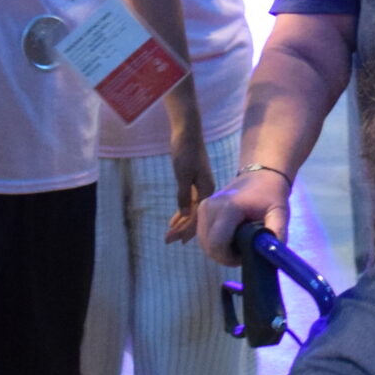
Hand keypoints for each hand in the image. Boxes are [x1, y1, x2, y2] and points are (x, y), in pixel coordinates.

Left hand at [169, 126, 215, 243]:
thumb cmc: (186, 151)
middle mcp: (207, 190)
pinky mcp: (195, 183)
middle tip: (168, 241)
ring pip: (192, 211)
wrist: (188, 133)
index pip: (198, 217)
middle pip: (196, 216)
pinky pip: (190, 202)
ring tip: (170, 235)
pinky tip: (174, 220)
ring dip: (182, 223)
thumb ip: (183, 195)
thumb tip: (185, 216)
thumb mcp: (182, 174)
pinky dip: (182, 211)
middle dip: (183, 230)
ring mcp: (201, 187)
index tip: (175, 241)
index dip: (187, 230)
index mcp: (207, 190)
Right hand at [187, 161, 290, 263]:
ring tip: (238, 244)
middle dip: (225, 256)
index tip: (244, 255)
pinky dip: (214, 242)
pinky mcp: (201, 210)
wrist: (261, 176)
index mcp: (228, 208)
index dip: (229, 258)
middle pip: (209, 246)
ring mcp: (203, 207)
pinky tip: (230, 238)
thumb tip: (272, 254)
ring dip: (219, 250)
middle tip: (243, 251)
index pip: (217, 244)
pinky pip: (203, 236)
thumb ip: (277, 232)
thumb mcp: (280, 212)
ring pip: (204, 243)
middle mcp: (210, 207)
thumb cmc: (271, 196)